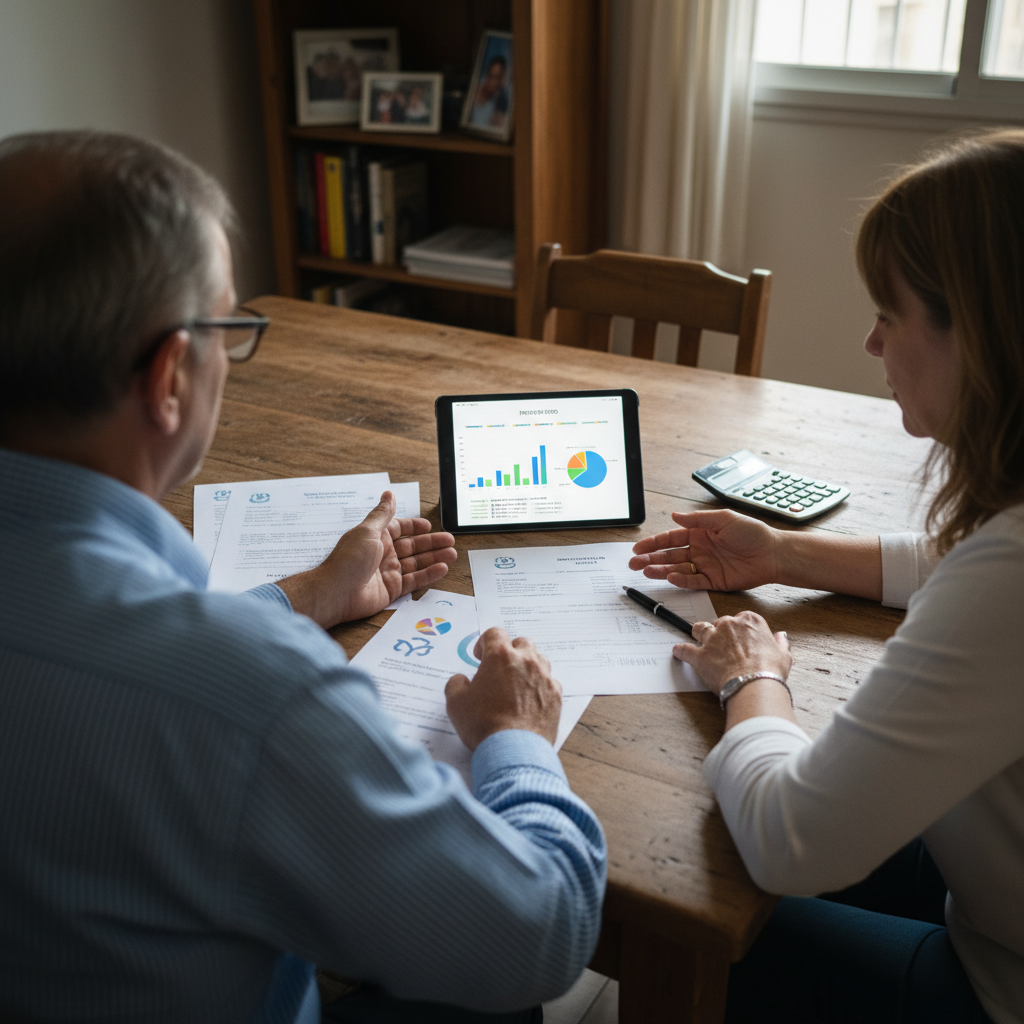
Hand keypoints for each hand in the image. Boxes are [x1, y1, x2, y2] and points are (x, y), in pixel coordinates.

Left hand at [276, 492, 456, 627]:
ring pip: (417, 563)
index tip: (429, 526)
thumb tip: (388, 493)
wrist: (336, 592)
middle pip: (412, 546)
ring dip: (434, 558)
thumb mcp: (368, 530)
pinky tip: (442, 568)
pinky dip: (429, 575)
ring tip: (452, 554)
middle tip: (450, 540)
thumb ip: (383, 513)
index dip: (414, 526)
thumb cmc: (348, 559)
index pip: (399, 528)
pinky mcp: (392, 589)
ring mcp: (388, 572)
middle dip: (431, 543)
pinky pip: (415, 580)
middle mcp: (383, 553)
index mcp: (376, 537)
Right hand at [445, 628, 561, 749]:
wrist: (513, 750)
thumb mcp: (455, 703)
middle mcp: (526, 661)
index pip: (495, 633)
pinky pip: (550, 682)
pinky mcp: (556, 696)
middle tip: (499, 669)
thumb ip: (456, 683)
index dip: (485, 642)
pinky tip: (530, 701)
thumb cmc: (483, 724)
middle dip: (510, 651)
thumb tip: (462, 680)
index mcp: (500, 656)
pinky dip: (540, 687)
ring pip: (539, 660)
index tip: (480, 657)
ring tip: (516, 684)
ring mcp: (544, 677)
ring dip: (527, 666)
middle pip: (521, 642)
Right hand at [629, 509, 780, 591]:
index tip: (638, 548)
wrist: (773, 554)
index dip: (653, 543)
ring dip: (660, 570)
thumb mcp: (724, 519)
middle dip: (650, 558)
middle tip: (633, 564)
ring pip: (677, 569)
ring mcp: (705, 566)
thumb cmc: (752, 533)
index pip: (670, 538)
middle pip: (669, 555)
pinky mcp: (713, 581)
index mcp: (699, 533)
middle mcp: (699, 549)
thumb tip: (674, 515)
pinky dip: (681, 580)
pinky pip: (693, 581)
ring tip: (645, 571)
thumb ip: (698, 519)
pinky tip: (670, 577)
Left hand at [673, 612, 790, 695]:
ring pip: (699, 629)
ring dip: (698, 635)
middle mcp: (729, 625)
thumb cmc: (769, 670)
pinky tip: (678, 652)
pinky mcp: (699, 655)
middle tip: (721, 645)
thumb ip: (780, 642)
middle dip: (718, 633)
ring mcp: (712, 638)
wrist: (755, 684)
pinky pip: (684, 649)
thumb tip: (781, 636)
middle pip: (718, 623)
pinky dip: (681, 651)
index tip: (738, 637)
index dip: (738, 630)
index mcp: (750, 621)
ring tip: (699, 642)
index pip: (740, 619)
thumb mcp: (783, 654)